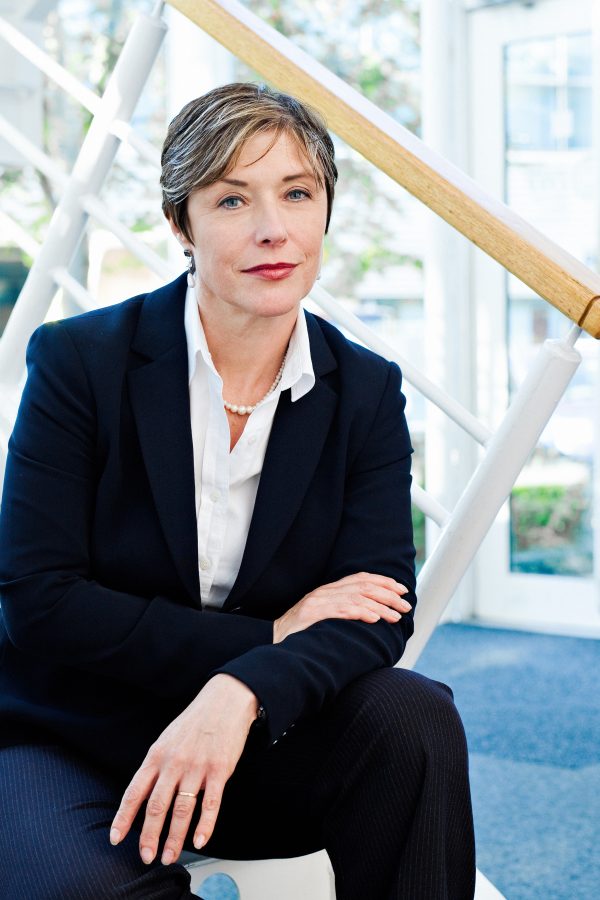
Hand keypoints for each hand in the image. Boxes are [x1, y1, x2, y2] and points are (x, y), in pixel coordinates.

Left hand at [109, 673, 257, 864]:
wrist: (225, 701)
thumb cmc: (194, 722)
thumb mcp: (166, 739)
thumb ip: (156, 767)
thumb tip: (143, 796)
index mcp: (157, 755)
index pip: (135, 791)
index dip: (124, 817)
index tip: (115, 838)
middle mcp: (174, 763)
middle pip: (157, 806)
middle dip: (148, 835)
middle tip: (145, 856)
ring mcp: (197, 767)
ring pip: (182, 810)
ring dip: (174, 838)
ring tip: (169, 856)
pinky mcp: (220, 770)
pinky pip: (211, 803)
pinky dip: (205, 825)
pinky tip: (200, 840)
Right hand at [273, 572, 411, 642]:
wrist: (273, 643)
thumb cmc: (302, 635)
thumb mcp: (324, 618)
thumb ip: (343, 611)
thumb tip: (375, 613)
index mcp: (328, 590)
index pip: (360, 578)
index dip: (383, 581)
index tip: (402, 589)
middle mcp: (324, 592)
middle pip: (362, 586)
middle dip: (388, 595)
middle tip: (405, 606)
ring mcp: (316, 603)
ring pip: (355, 598)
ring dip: (379, 606)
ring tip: (395, 616)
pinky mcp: (311, 615)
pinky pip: (340, 610)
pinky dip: (360, 612)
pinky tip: (374, 618)